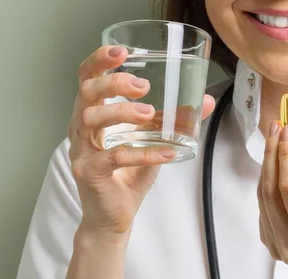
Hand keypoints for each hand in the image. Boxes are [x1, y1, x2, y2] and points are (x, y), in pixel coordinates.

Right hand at [68, 45, 214, 234]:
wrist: (115, 218)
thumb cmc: (129, 176)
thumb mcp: (156, 142)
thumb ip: (175, 121)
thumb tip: (206, 100)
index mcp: (93, 116)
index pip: (87, 80)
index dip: (99, 62)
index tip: (121, 51)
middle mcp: (81, 130)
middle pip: (85, 93)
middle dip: (113, 82)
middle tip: (143, 86)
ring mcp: (82, 152)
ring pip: (91, 120)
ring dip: (121, 111)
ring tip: (149, 112)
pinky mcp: (89, 173)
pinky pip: (114, 157)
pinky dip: (142, 153)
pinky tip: (167, 154)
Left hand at [257, 119, 287, 276]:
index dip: (286, 155)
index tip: (287, 129)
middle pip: (271, 191)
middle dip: (273, 154)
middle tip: (278, 127)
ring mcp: (277, 247)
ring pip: (263, 197)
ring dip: (268, 165)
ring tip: (277, 138)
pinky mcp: (270, 242)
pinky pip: (264, 206)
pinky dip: (269, 182)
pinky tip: (276, 163)